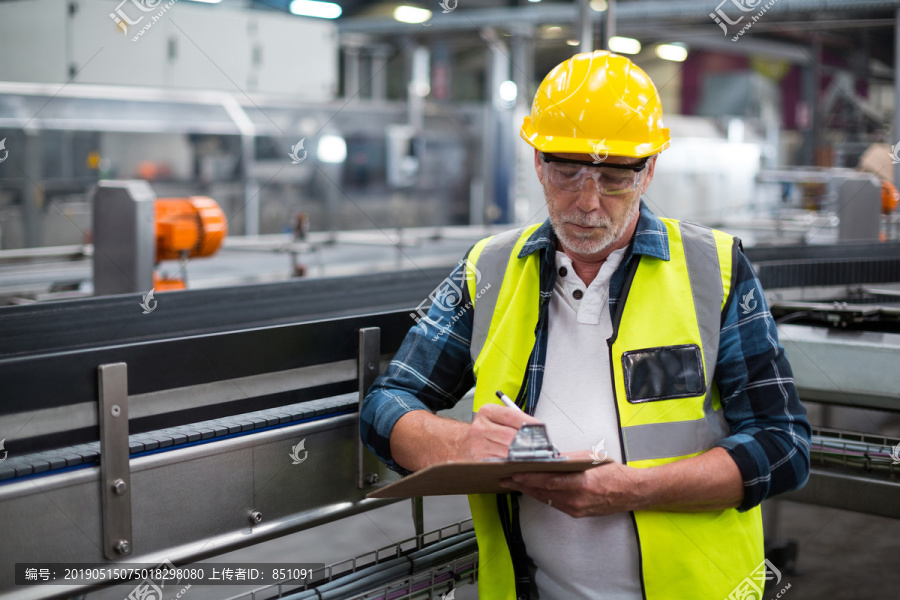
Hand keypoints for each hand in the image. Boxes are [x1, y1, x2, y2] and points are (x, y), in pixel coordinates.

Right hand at [461, 403, 542, 460]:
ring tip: (532, 455)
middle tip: (541, 446)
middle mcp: (480, 428)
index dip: (529, 423)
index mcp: (487, 412)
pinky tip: (518, 463)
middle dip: (528, 443)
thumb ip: (514, 420)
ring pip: (507, 452)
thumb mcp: (495, 418)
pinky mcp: (479, 460)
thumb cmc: (483, 431)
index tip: (541, 429)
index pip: (512, 416)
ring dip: (522, 455)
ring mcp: (478, 445)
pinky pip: (501, 463)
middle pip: (511, 436)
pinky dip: (512, 464)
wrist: (460, 444)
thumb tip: (538, 428)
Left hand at [499, 460, 647, 516]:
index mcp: (581, 484)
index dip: (529, 478)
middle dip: (522, 485)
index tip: (514, 474)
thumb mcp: (591, 458)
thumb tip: (549, 458)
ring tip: (513, 483)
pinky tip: (532, 490)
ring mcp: (576, 508)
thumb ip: (569, 459)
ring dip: (529, 491)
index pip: (548, 481)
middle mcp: (576, 499)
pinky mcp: (576, 513)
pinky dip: (541, 495)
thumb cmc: (614, 473)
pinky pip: (554, 503)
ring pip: (546, 499)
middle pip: (542, 492)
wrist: (632, 492)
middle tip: (505, 479)